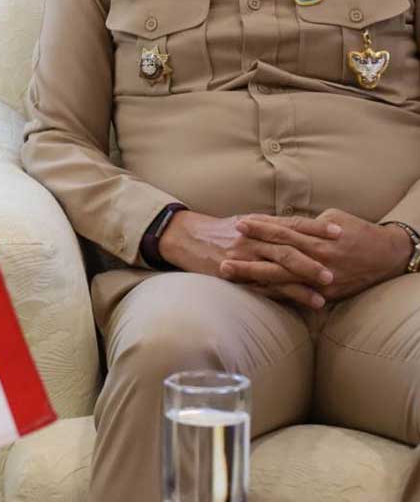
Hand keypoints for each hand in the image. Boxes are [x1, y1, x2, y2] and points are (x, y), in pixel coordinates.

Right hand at [159, 209, 335, 307]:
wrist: (184, 237)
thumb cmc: (219, 231)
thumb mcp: (245, 222)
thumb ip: (271, 227)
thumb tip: (302, 230)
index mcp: (257, 223)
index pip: (291, 224)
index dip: (316, 228)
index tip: (340, 232)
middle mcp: (251, 239)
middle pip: (287, 247)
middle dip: (313, 258)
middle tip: (337, 266)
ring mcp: (242, 258)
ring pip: (278, 268)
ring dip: (303, 279)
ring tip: (327, 289)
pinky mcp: (234, 276)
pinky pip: (263, 286)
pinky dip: (285, 294)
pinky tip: (304, 301)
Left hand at [221, 209, 411, 302]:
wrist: (387, 256)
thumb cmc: (357, 232)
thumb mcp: (332, 218)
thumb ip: (305, 223)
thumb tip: (279, 223)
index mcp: (318, 237)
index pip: (284, 230)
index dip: (261, 227)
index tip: (240, 223)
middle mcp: (317, 257)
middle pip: (277, 256)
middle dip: (250, 255)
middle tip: (223, 255)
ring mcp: (319, 278)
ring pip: (281, 277)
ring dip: (253, 276)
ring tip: (229, 274)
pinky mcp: (325, 293)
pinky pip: (295, 294)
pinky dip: (274, 293)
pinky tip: (253, 291)